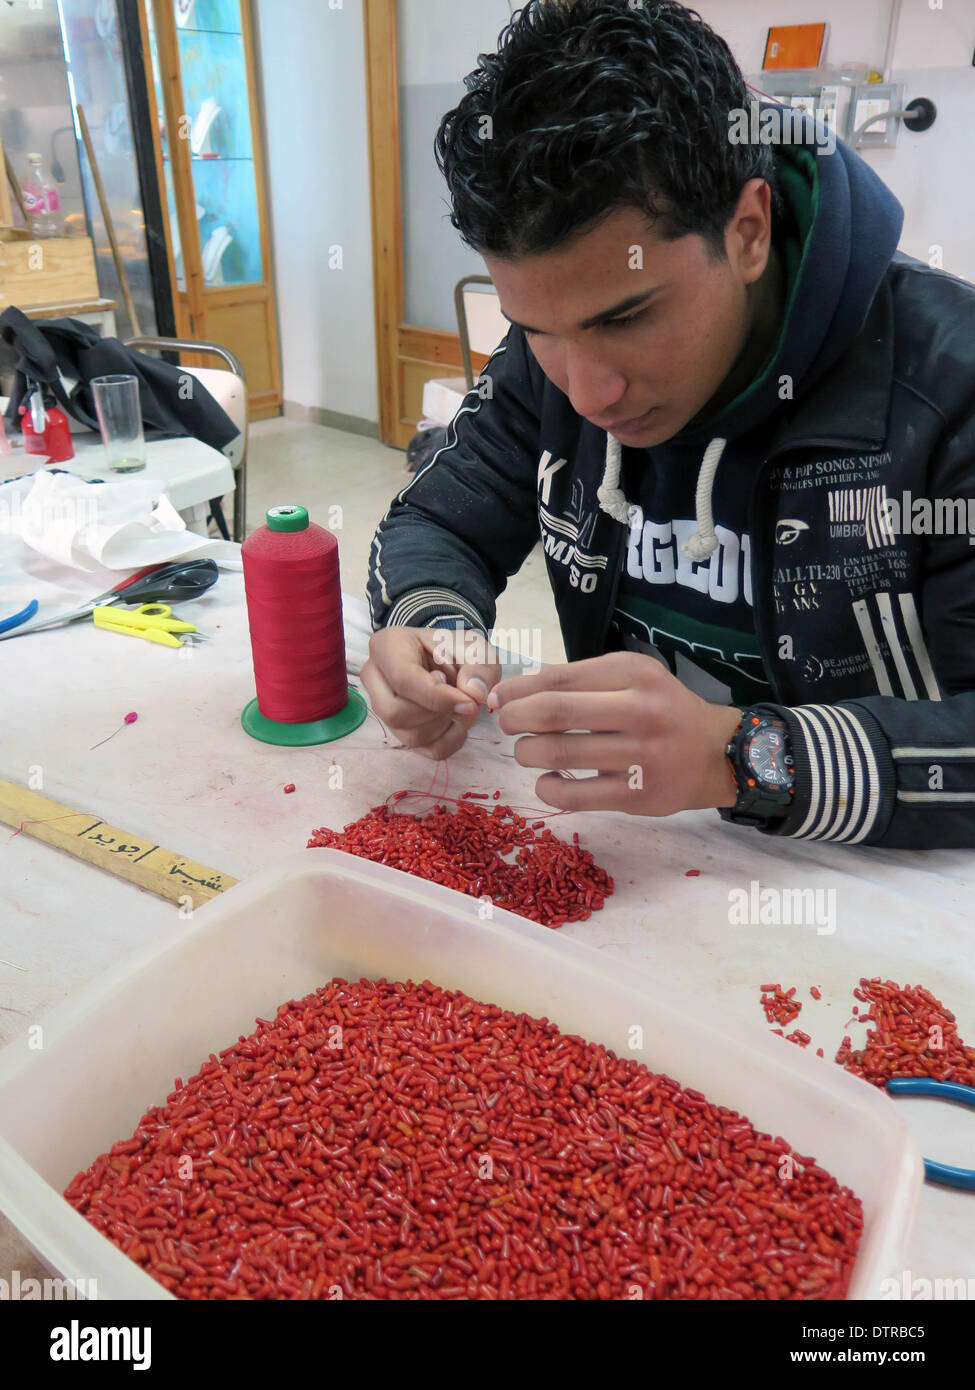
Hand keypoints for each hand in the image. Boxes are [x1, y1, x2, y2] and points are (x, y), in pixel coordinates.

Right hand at [361, 626, 502, 759]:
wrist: (449, 658)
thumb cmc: (456, 650)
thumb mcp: (474, 648)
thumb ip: (479, 667)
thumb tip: (473, 694)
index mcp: (387, 646)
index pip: (403, 679)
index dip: (438, 697)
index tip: (469, 703)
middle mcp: (375, 677)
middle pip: (396, 713)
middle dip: (438, 714)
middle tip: (464, 701)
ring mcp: (381, 706)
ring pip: (409, 735)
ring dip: (445, 727)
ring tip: (462, 707)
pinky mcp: (396, 729)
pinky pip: (421, 749)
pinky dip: (447, 741)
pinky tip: (457, 722)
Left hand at [488, 651, 740, 814]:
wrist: (718, 753)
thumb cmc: (663, 711)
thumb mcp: (632, 679)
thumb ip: (580, 682)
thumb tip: (514, 694)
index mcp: (635, 674)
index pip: (559, 678)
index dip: (518, 689)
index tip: (499, 699)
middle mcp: (641, 711)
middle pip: (555, 712)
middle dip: (515, 718)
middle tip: (505, 725)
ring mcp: (642, 756)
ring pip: (560, 753)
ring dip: (527, 753)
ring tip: (526, 752)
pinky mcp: (639, 796)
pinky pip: (576, 796)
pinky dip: (548, 788)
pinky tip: (547, 780)